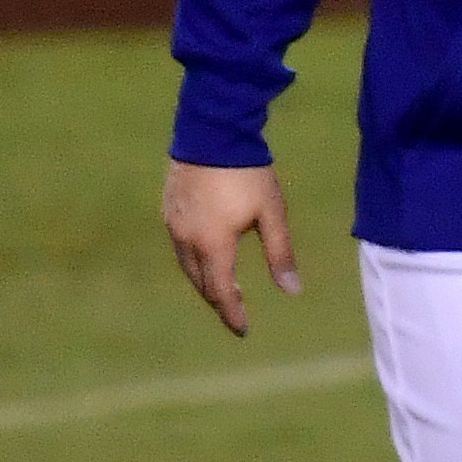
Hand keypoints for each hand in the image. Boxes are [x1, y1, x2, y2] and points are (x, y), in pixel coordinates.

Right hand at [162, 161, 300, 336]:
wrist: (212, 130)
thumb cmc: (248, 172)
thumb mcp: (272, 213)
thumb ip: (280, 253)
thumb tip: (292, 291)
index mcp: (214, 245)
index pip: (221, 292)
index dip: (232, 314)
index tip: (243, 331)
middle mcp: (188, 240)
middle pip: (201, 283)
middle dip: (219, 299)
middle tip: (238, 308)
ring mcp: (174, 223)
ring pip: (187, 266)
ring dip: (205, 280)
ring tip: (225, 284)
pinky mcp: (169, 208)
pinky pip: (179, 246)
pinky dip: (194, 260)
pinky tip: (208, 254)